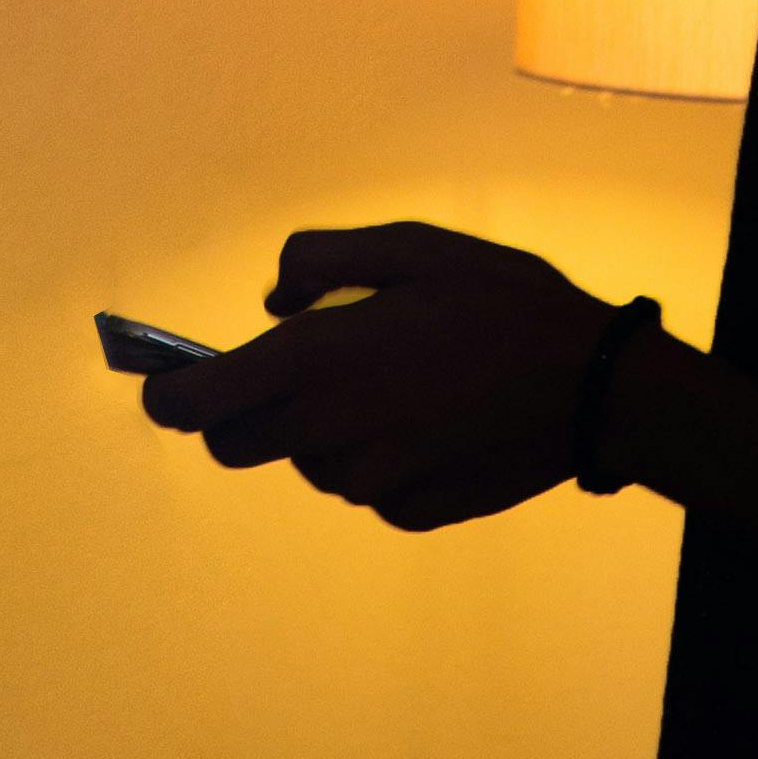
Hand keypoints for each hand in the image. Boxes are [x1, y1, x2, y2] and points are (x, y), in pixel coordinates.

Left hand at [136, 219, 618, 529]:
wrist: (596, 388)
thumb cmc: (502, 302)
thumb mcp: (410, 247)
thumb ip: (321, 260)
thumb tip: (271, 301)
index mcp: (316, 362)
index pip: (194, 404)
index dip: (166, 395)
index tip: (161, 384)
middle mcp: (329, 432)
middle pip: (234, 446)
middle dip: (238, 414)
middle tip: (291, 373)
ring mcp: (368, 481)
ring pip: (308, 462)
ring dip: (325, 428)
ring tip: (399, 382)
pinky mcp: (409, 511)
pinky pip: (366, 486)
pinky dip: (379, 455)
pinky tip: (434, 418)